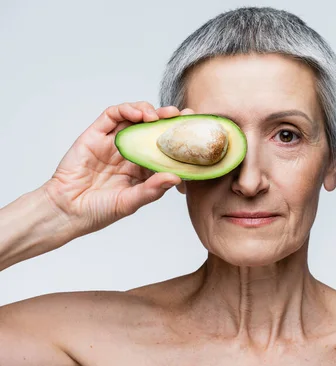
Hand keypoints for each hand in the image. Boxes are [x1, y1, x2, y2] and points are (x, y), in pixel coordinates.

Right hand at [42, 102, 192, 237]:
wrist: (65, 210)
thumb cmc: (98, 211)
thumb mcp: (130, 203)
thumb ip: (152, 190)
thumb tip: (176, 178)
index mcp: (143, 168)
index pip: (165, 148)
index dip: (180, 139)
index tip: (196, 133)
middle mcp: (130, 152)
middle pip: (153, 129)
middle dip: (170, 120)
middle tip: (183, 116)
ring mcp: (113, 142)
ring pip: (135, 118)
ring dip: (150, 111)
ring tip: (161, 116)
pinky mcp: (96, 134)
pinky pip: (113, 115)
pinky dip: (127, 110)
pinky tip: (139, 114)